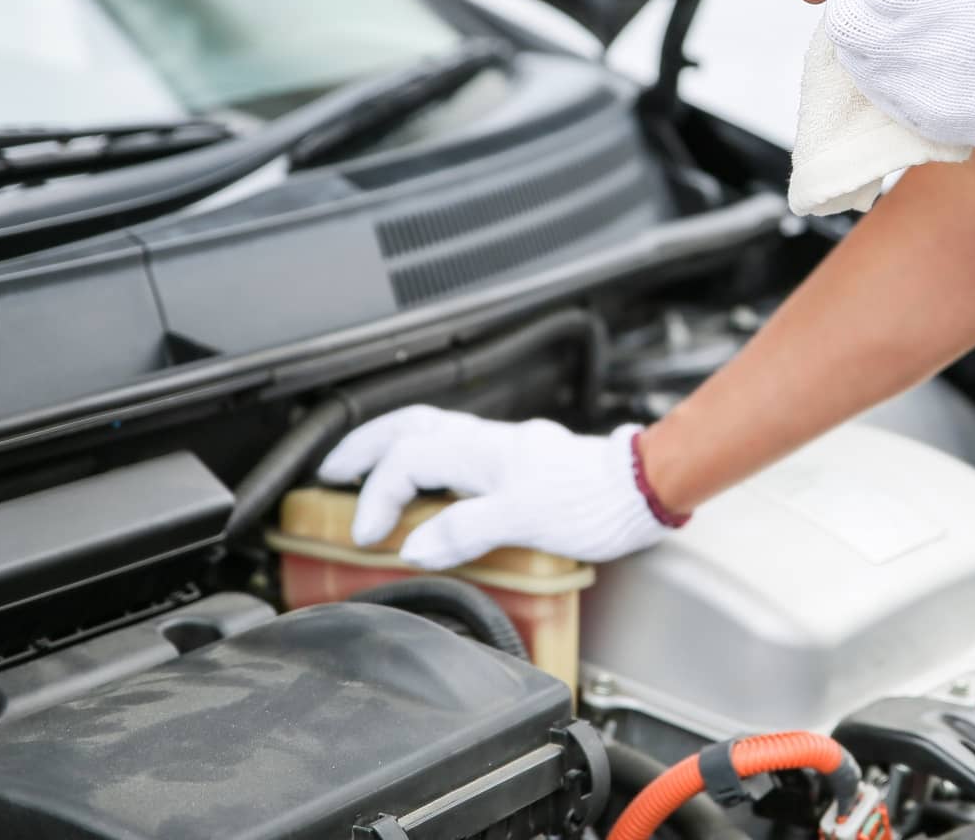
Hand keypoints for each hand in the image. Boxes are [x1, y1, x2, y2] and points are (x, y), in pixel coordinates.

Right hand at [316, 405, 680, 567]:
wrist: (646, 490)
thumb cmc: (597, 501)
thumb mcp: (527, 518)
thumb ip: (466, 529)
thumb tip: (413, 547)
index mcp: (481, 449)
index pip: (406, 461)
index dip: (376, 495)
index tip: (364, 535)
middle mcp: (487, 442)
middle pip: (408, 427)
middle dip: (362, 446)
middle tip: (328, 471)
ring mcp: (503, 452)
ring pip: (431, 434)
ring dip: (390, 449)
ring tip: (362, 472)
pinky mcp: (519, 467)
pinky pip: (455, 454)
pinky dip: (425, 464)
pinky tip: (426, 487)